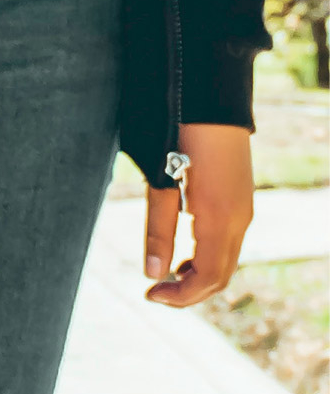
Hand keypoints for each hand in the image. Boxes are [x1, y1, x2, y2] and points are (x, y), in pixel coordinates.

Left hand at [143, 122, 253, 307]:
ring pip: (226, 262)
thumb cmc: (181, 138)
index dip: (179, 297)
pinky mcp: (241, 200)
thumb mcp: (161, 186)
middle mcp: (239, 220)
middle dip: (188, 293)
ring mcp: (244, 209)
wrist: (212, 97)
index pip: (206, 279)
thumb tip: (153, 274)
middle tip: (156, 292)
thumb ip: (158, 233)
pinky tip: (184, 254)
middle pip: (219, 277)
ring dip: (198, 277)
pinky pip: (228, 244)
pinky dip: (207, 259)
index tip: (149, 294)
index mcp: (219, 221)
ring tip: (167, 275)